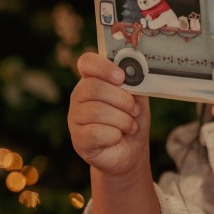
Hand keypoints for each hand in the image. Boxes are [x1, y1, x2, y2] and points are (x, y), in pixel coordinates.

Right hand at [68, 52, 150, 178]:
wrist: (130, 151)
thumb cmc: (132, 119)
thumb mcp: (138, 98)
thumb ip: (135, 84)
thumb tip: (134, 75)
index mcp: (93, 80)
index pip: (86, 62)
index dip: (103, 67)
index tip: (121, 77)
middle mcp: (79, 96)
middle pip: (93, 87)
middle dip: (122, 99)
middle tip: (135, 110)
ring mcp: (75, 118)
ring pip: (96, 111)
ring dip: (122, 120)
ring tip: (130, 126)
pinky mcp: (78, 139)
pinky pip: (96, 132)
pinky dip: (115, 135)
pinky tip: (118, 137)